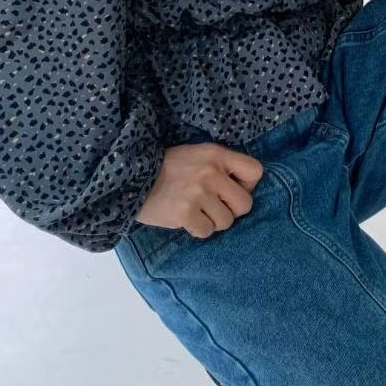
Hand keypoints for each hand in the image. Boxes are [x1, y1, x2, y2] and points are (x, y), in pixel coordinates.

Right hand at [135, 143, 264, 238]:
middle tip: (213, 206)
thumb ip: (220, 166)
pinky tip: (185, 218)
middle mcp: (211, 172)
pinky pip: (206, 231)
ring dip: (213, 221)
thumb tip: (244, 189)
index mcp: (216, 154)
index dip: (248, 186)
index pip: (255, 171)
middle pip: (245, 204)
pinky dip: (197, 229)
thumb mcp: (196, 155)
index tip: (232, 190)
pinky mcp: (186, 213)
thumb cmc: (166, 168)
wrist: (131, 178)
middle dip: (231, 210)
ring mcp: (199, 193)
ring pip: (226, 222)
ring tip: (195, 211)